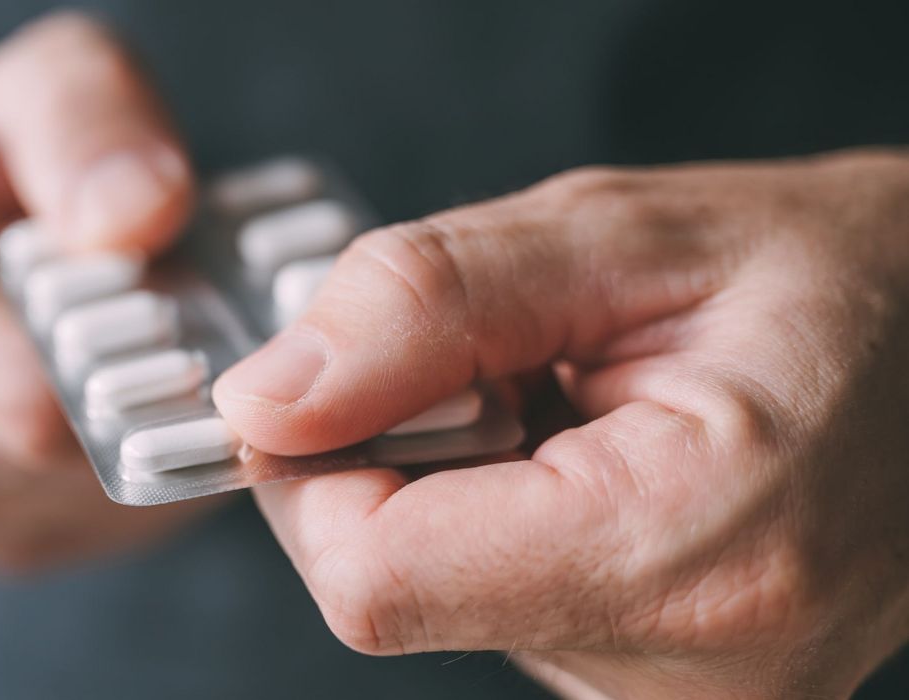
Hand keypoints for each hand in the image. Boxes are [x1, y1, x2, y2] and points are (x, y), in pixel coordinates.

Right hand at [0, 13, 215, 571]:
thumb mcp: (42, 82)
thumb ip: (87, 124)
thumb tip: (141, 215)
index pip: (18, 394)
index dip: (128, 375)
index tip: (190, 334)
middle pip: (65, 457)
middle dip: (149, 399)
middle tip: (199, 330)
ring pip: (90, 499)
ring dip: (151, 435)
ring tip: (164, 353)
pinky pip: (95, 525)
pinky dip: (138, 469)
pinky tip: (138, 401)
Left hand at [214, 150, 908, 696]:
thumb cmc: (828, 279)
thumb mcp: (619, 237)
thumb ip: (424, 308)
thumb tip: (268, 400)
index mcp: (687, 547)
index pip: (372, 576)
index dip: (312, 470)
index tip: (341, 384)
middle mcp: (691, 672)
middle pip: (392, 592)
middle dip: (396, 461)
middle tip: (505, 370)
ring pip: (440, 597)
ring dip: (458, 486)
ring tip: (576, 411)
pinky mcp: (661, 691)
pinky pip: (497, 605)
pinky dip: (502, 521)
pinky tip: (590, 464)